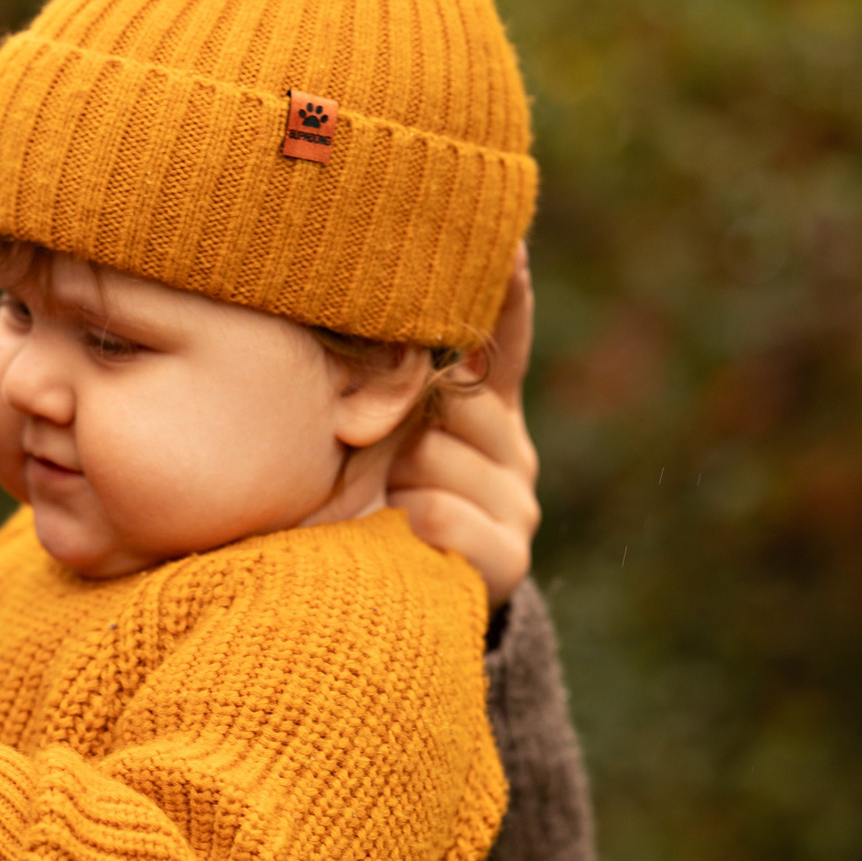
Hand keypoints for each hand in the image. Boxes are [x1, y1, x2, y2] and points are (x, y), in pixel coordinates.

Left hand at [388, 242, 541, 605]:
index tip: (504, 239)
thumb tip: (343, 294)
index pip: (505, 338)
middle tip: (369, 451)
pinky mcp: (508, 559)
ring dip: (393, 478)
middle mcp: (512, 450)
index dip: (507, 290)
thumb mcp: (364, 443)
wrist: (375, 621)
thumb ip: (378, 381)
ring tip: (379, 504)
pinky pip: (439, 514)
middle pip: (455, 396)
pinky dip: (404, 523)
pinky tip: (394, 537)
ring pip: (436, 456)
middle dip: (400, 418)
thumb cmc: (353, 518)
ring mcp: (518, 505)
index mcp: (486, 413)